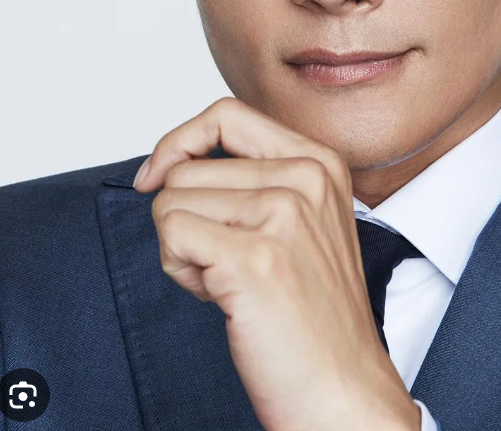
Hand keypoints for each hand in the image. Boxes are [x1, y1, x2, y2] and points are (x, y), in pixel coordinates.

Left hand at [133, 97, 421, 430]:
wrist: (342, 387)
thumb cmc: (312, 312)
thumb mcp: (302, 220)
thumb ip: (255, 177)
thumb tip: (170, 160)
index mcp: (319, 161)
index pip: (226, 114)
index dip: (180, 141)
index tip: (158, 175)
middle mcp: (306, 177)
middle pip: (187, 168)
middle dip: (185, 217)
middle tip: (224, 259)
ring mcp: (283, 214)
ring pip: (171, 201)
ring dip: (182, 248)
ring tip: (228, 279)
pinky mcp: (255, 257)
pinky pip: (171, 236)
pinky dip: (180, 270)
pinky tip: (220, 295)